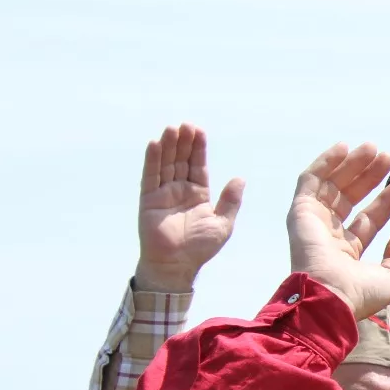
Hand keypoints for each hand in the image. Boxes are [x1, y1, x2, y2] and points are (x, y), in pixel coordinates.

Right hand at [135, 124, 245, 293]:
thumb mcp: (222, 222)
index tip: (199, 131)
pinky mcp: (149, 200)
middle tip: (186, 124)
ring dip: (168, 146)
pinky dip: (153, 160)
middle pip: (181, 161)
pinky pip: (151, 176)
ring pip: (166, 164)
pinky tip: (155, 144)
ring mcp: (163, 194)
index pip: (197, 166)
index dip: (198, 149)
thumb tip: (240, 178)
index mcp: (198, 195)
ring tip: (172, 128)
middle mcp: (180, 191)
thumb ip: (230, 200)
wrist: (177, 265)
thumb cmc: (200, 248)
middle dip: (184, 143)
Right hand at [286, 143, 389, 318]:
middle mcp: (329, 235)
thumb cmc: (357, 295)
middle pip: (351, 196)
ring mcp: (313, 221)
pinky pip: (312, 179)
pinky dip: (326, 162)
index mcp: (347, 251)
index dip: (386, 199)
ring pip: (333, 184)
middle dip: (369, 175)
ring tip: (373, 148)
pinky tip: (344, 148)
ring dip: (351, 164)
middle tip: (387, 157)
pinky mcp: (301, 211)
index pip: (369, 217)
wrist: (328, 297)